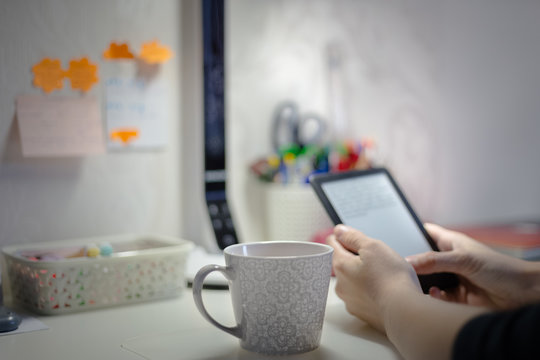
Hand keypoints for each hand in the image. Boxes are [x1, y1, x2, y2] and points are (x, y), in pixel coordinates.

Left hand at [327, 224, 421, 332]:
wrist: (404, 311)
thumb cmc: (391, 278)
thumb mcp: (373, 246)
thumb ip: (353, 237)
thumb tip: (339, 231)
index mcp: (341, 265)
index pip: (332, 244)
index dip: (344, 237)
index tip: (355, 238)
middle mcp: (341, 284)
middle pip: (342, 263)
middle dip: (355, 258)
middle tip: (375, 258)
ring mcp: (350, 300)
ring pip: (352, 281)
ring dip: (362, 275)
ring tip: (382, 275)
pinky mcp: (361, 313)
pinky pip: (361, 296)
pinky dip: (369, 291)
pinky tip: (382, 290)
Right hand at [407, 223, 539, 308]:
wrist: (523, 295)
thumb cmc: (501, 268)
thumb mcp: (463, 260)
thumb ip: (434, 261)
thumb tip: (408, 261)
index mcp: (450, 242)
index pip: (425, 232)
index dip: (410, 232)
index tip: (393, 236)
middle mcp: (449, 260)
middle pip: (422, 260)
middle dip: (412, 265)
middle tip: (400, 268)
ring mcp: (452, 278)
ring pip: (428, 281)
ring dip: (422, 284)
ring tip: (416, 284)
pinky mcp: (456, 297)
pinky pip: (437, 298)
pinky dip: (434, 298)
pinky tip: (436, 296)